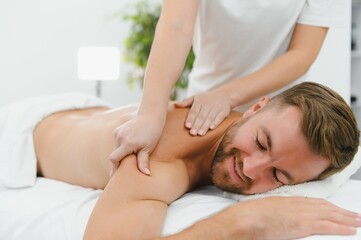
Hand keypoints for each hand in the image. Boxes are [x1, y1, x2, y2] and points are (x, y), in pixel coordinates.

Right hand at [109, 115, 163, 175]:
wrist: (151, 117)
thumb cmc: (152, 134)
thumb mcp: (148, 148)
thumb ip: (143, 161)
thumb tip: (146, 174)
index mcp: (127, 143)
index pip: (113, 159)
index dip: (115, 168)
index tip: (118, 176)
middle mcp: (120, 137)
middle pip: (113, 156)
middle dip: (117, 164)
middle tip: (121, 174)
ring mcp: (117, 133)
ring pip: (114, 150)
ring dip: (119, 156)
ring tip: (127, 162)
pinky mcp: (117, 130)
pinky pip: (116, 143)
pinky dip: (120, 149)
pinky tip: (127, 151)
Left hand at [175, 91, 231, 135]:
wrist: (224, 95)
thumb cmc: (206, 99)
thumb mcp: (196, 98)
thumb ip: (185, 102)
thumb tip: (174, 104)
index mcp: (199, 101)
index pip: (194, 111)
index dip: (191, 118)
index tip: (187, 126)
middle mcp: (208, 104)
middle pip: (201, 116)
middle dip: (197, 125)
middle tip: (192, 133)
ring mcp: (216, 108)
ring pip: (210, 118)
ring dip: (205, 126)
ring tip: (200, 134)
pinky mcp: (224, 111)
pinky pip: (219, 117)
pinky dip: (216, 123)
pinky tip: (211, 128)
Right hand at [207, 197, 360, 239]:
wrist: (245, 219)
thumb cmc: (248, 216)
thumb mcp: (263, 209)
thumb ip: (275, 212)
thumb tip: (278, 217)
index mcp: (288, 200)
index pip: (313, 202)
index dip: (327, 206)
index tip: (335, 208)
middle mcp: (297, 205)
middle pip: (325, 206)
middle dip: (341, 211)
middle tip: (354, 214)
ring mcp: (301, 214)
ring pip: (330, 215)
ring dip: (346, 218)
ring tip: (357, 221)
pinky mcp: (303, 225)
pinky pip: (327, 226)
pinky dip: (341, 227)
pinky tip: (350, 229)